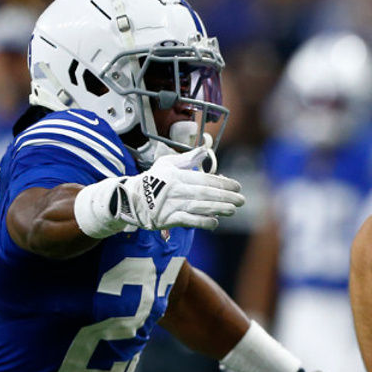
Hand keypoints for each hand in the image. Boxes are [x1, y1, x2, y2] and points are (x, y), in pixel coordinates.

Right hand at [116, 145, 243, 230]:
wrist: (129, 198)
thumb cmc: (152, 180)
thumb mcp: (167, 163)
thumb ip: (188, 158)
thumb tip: (205, 149)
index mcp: (177, 175)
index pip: (204, 179)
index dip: (222, 182)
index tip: (237, 186)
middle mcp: (176, 190)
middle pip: (205, 193)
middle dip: (225, 196)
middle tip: (242, 199)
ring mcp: (172, 205)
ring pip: (199, 207)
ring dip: (218, 208)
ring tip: (233, 209)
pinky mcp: (168, 219)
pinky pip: (188, 221)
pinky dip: (202, 222)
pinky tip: (215, 222)